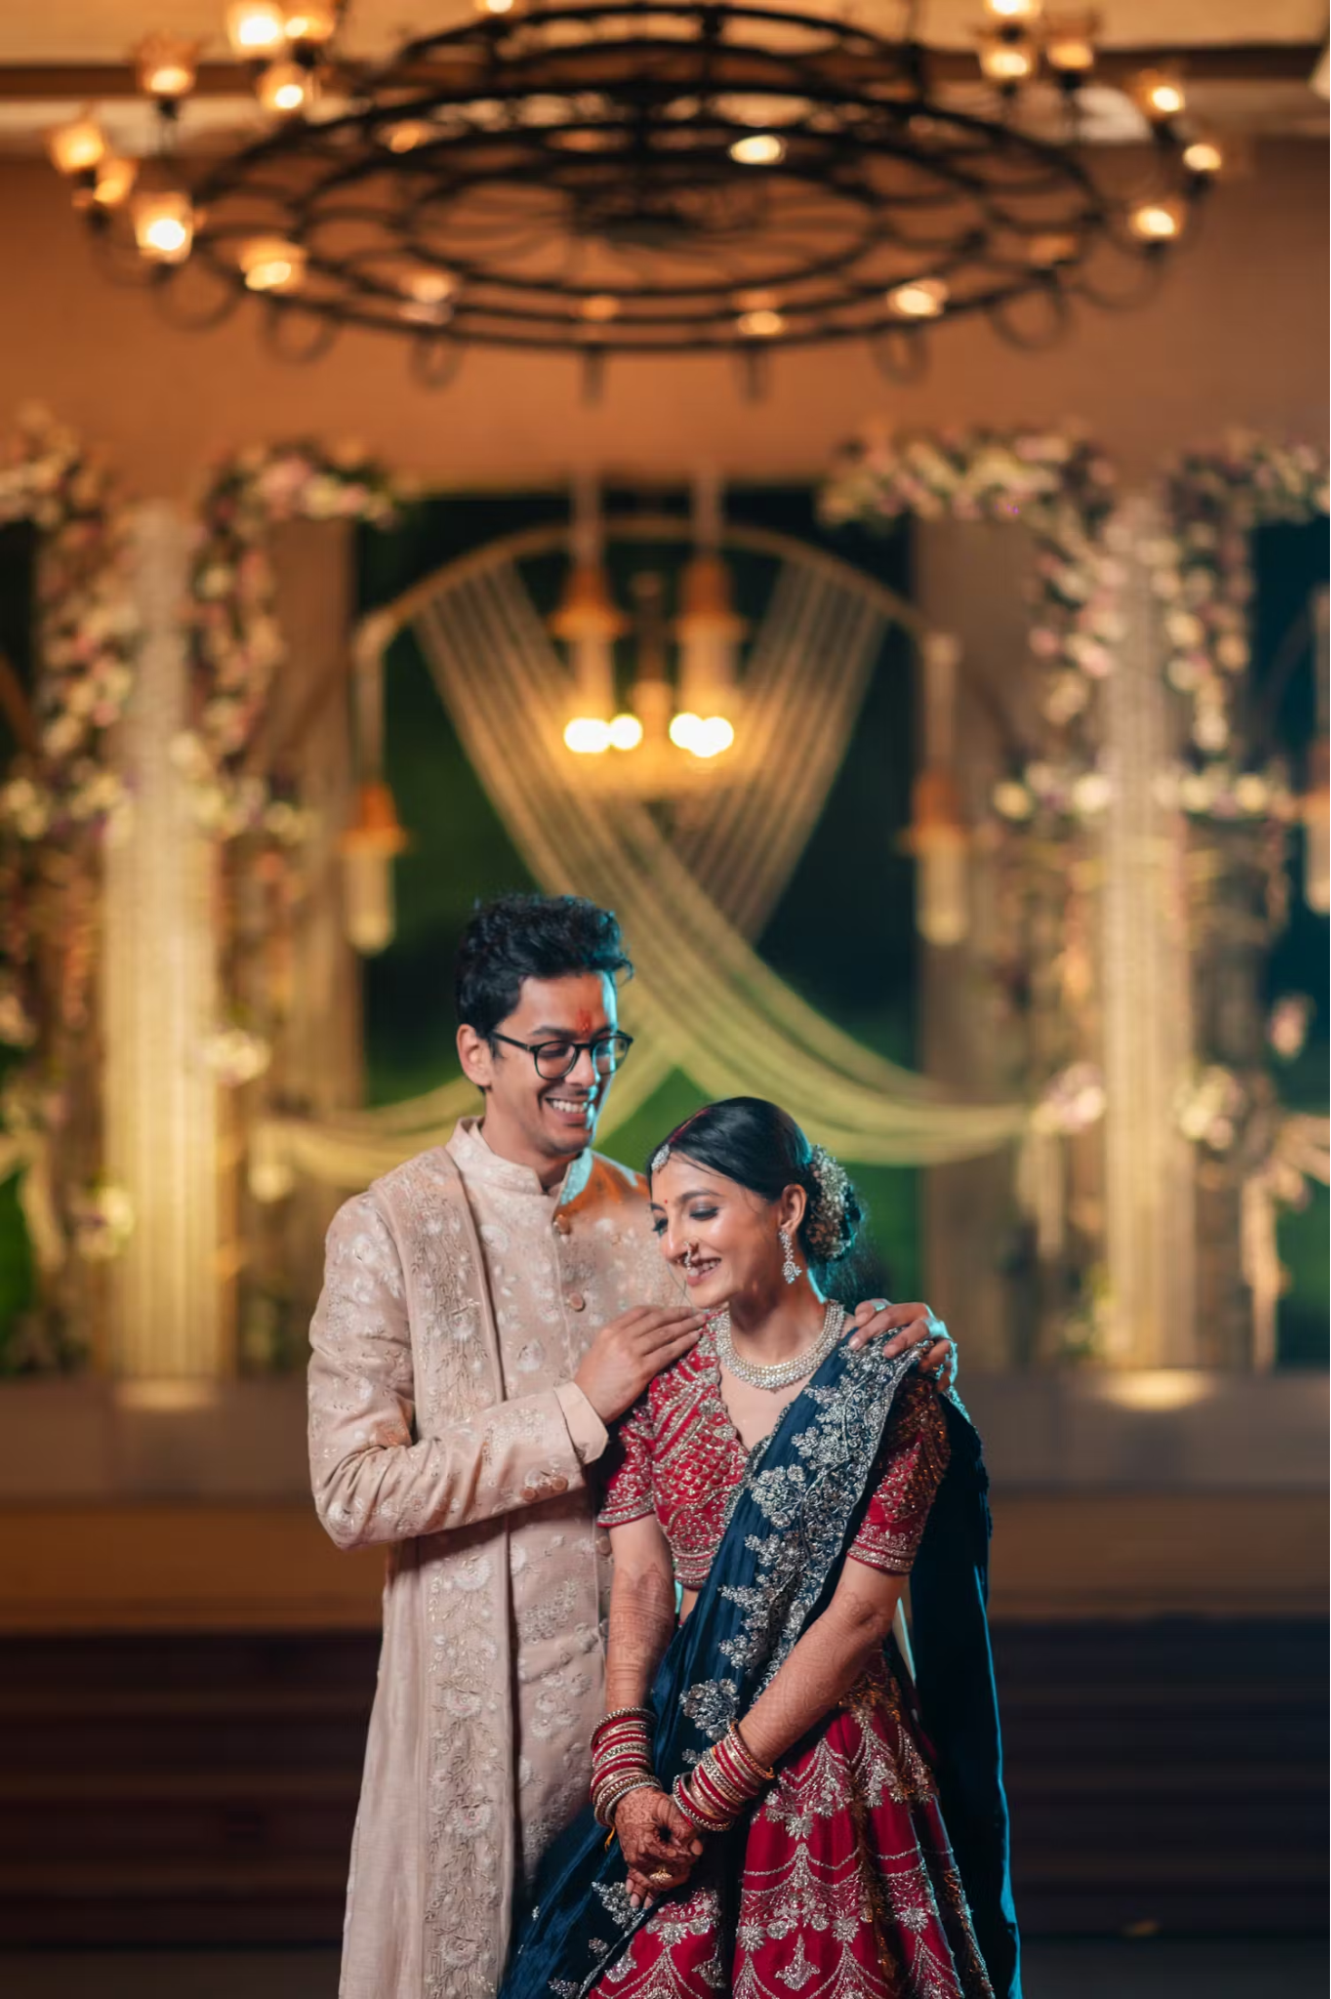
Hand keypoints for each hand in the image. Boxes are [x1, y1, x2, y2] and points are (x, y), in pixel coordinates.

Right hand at [575, 1305, 706, 1422]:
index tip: (674, 1310)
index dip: (661, 1309)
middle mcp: (621, 1337)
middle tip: (695, 1311)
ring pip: (665, 1334)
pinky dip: (683, 1343)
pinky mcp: (642, 1370)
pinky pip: (668, 1352)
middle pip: (657, 1320)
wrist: (586, 1404)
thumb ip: (618, 1337)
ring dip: (686, 1326)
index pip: (641, 1312)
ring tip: (700, 1322)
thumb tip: (641, 1331)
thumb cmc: (592, 1380)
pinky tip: (694, 1339)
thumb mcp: (600, 1349)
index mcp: (610, 1330)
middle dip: (678, 1314)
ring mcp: (632, 1353)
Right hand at [615, 1786, 702, 1910]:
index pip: (674, 1861)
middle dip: (678, 1874)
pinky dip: (638, 1889)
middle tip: (689, 1866)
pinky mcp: (630, 1859)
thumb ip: (683, 1826)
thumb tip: (698, 1848)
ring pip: (649, 1881)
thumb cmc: (647, 1800)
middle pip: (663, 1875)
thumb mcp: (666, 1807)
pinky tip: (637, 1900)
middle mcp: (638, 1857)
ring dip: (657, 1890)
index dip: (687, 1857)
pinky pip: (634, 1878)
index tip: (695, 1850)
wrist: (625, 1797)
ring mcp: (632, 1860)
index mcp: (648, 1845)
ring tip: (659, 1901)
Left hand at [848, 1299, 956, 1389]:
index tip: (853, 1345)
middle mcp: (931, 1323)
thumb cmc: (894, 1329)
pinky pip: (951, 1368)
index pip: (891, 1314)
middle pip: (921, 1328)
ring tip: (918, 1368)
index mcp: (912, 1310)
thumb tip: (859, 1319)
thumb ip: (868, 1310)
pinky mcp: (951, 1359)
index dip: (871, 1329)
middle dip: (904, 1340)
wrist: (914, 1341)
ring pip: (943, 1346)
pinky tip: (934, 1387)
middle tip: (886, 1353)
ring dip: (931, 1358)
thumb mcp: (880, 1317)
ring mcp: (943, 1341)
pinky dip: (945, 1377)